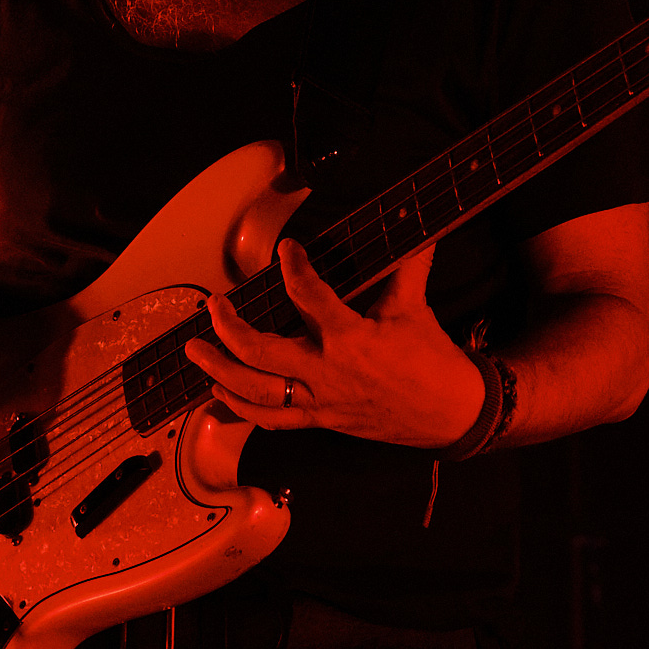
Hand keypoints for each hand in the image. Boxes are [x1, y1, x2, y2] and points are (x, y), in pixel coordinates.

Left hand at [184, 240, 485, 447]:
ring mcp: (321, 402)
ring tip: (195, 351)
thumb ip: (407, 265)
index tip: (286, 250)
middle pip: (262, 354)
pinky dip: (240, 408)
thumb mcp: (416, 307)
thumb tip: (414, 227)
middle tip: (213, 306)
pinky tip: (218, 393)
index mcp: (352, 340)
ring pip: (257, 392)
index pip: (310, 298)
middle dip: (229, 329)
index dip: (293, 269)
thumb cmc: (433, 361)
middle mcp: (328, 373)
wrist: (453, 413)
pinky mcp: (321, 421)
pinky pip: (271, 420)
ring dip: (220, 370)